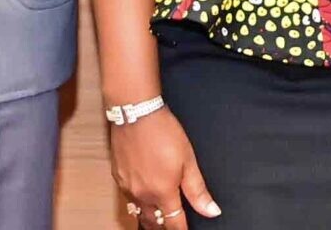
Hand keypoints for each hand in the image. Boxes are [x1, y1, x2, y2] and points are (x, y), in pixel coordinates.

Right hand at [109, 106, 220, 223]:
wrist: (135, 113)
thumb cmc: (163, 132)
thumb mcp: (188, 160)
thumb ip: (198, 190)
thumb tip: (211, 211)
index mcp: (162, 192)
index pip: (173, 223)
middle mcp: (142, 194)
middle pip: (153, 222)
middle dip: (163, 227)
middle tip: (172, 226)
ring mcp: (127, 187)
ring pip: (139, 212)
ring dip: (149, 218)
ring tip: (158, 219)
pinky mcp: (118, 177)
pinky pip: (128, 198)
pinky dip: (137, 203)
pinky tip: (142, 197)